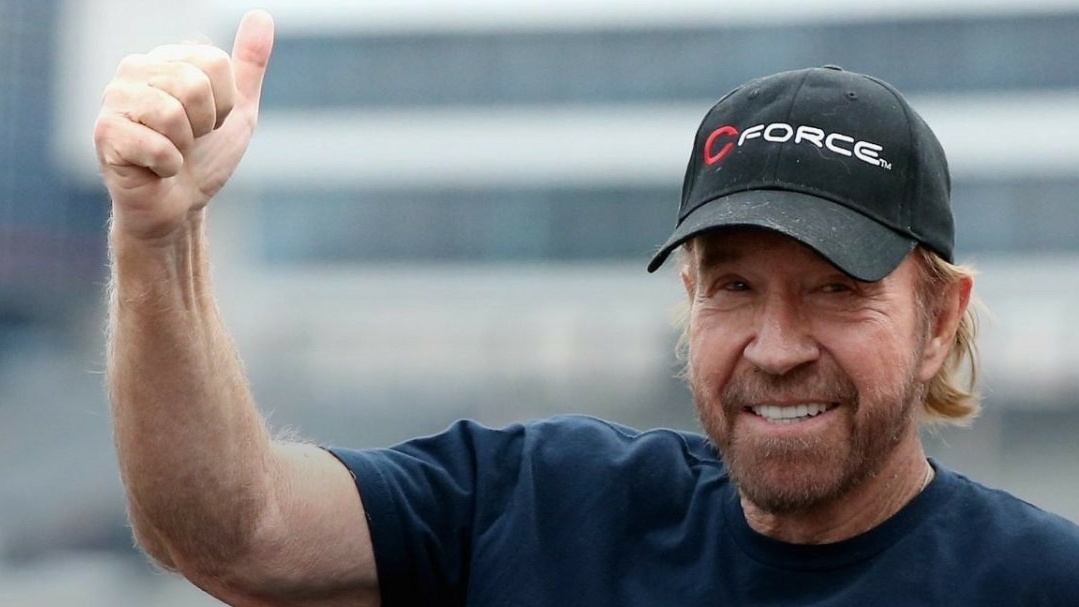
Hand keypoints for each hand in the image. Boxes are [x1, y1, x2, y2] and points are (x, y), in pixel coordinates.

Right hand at [94, 10, 273, 240]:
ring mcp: (115, 99)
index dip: (225, 103)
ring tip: (172, 152)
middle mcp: (136, 69)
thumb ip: (249, 64)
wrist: (180, 207)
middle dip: (205, 125)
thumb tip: (262, 16)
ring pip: (173, 113)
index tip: (209, 123)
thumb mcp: (238, 110)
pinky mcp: (105, 133)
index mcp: (168, 58)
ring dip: (185, 147)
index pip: (216, 63)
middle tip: (190, 141)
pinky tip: (156, 169)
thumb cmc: (205, 158)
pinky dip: (169, 166)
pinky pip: (158, 146)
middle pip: (194, 85)